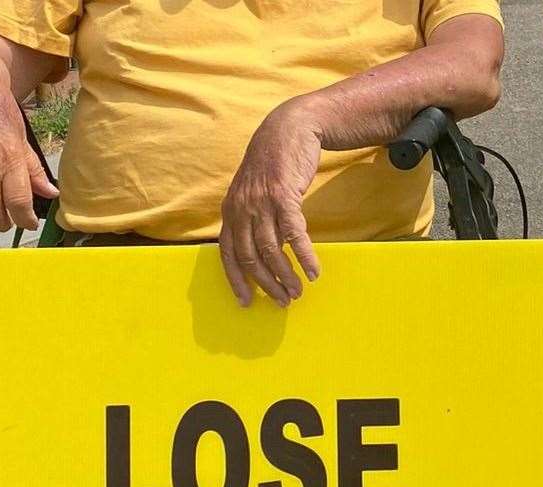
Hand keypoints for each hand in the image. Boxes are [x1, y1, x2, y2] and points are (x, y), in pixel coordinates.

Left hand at [220, 101, 323, 306]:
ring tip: (298, 292)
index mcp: (230, 210)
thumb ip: (250, 219)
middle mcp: (241, 208)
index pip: (228, 254)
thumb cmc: (273, 164)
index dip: (237, 280)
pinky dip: (305, 256)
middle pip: (250, 257)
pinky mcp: (284, 196)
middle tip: (282, 301)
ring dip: (286, 276)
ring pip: (272, 250)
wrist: (289, 129)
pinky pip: (294, 235)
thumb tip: (259, 253)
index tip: (247, 301)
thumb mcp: (251, 192)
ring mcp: (261, 202)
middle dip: (267, 284)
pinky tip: (314, 271)